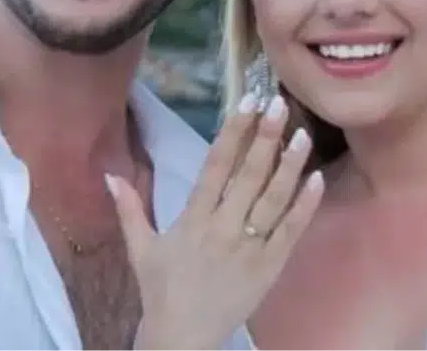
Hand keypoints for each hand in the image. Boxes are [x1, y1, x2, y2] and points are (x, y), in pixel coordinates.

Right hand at [107, 92, 323, 350]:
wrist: (182, 339)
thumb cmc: (161, 290)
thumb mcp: (141, 248)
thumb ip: (130, 208)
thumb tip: (109, 174)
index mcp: (193, 220)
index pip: (215, 167)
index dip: (232, 132)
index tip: (246, 101)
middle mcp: (222, 229)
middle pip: (248, 178)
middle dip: (265, 138)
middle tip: (280, 105)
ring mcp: (249, 249)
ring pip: (273, 202)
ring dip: (290, 167)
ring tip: (303, 135)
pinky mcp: (269, 268)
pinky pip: (290, 233)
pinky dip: (305, 207)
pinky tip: (317, 180)